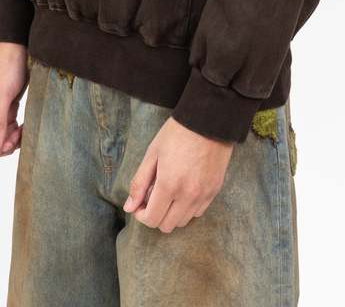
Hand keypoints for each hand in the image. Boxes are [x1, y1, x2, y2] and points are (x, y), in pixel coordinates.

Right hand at [0, 42, 28, 157]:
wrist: (18, 49)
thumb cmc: (6, 68)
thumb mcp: (2, 96)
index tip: (8, 142)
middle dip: (3, 145)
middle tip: (18, 136)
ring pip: (2, 137)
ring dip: (12, 139)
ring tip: (24, 131)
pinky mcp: (9, 107)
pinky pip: (11, 127)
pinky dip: (18, 131)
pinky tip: (27, 127)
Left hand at [122, 117, 234, 231]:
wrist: (208, 120)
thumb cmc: (176, 133)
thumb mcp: (152, 154)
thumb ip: (139, 182)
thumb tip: (129, 207)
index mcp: (169, 184)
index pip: (152, 219)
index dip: (141, 215)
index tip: (139, 203)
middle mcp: (188, 195)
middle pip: (167, 225)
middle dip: (155, 215)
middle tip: (152, 197)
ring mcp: (203, 195)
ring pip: (183, 222)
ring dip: (171, 213)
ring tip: (168, 193)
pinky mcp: (214, 190)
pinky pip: (198, 212)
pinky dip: (187, 208)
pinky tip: (183, 191)